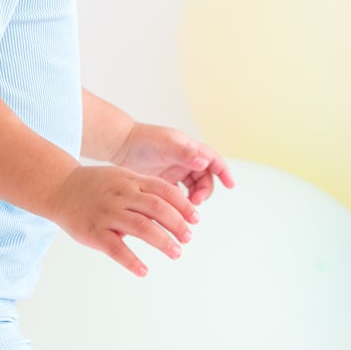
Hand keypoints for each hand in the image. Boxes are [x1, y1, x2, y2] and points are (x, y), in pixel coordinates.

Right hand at [46, 164, 195, 278]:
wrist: (59, 188)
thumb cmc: (95, 186)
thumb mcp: (122, 178)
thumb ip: (145, 190)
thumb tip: (175, 209)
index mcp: (131, 181)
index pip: (165, 191)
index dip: (183, 206)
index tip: (195, 219)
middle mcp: (122, 195)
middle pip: (158, 209)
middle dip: (177, 225)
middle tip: (188, 238)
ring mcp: (107, 213)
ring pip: (142, 227)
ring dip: (163, 242)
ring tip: (176, 253)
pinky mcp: (93, 232)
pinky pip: (116, 248)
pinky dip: (132, 261)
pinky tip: (143, 271)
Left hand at [113, 122, 234, 207]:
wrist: (120, 145)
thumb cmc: (143, 141)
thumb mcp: (166, 146)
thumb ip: (185, 154)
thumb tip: (205, 162)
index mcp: (189, 149)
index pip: (213, 159)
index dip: (223, 171)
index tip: (230, 185)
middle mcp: (185, 160)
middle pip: (205, 177)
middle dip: (205, 190)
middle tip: (196, 202)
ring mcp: (175, 171)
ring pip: (193, 187)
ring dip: (194, 197)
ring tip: (187, 207)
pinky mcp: (164, 181)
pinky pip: (179, 193)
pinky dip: (181, 201)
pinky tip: (175, 208)